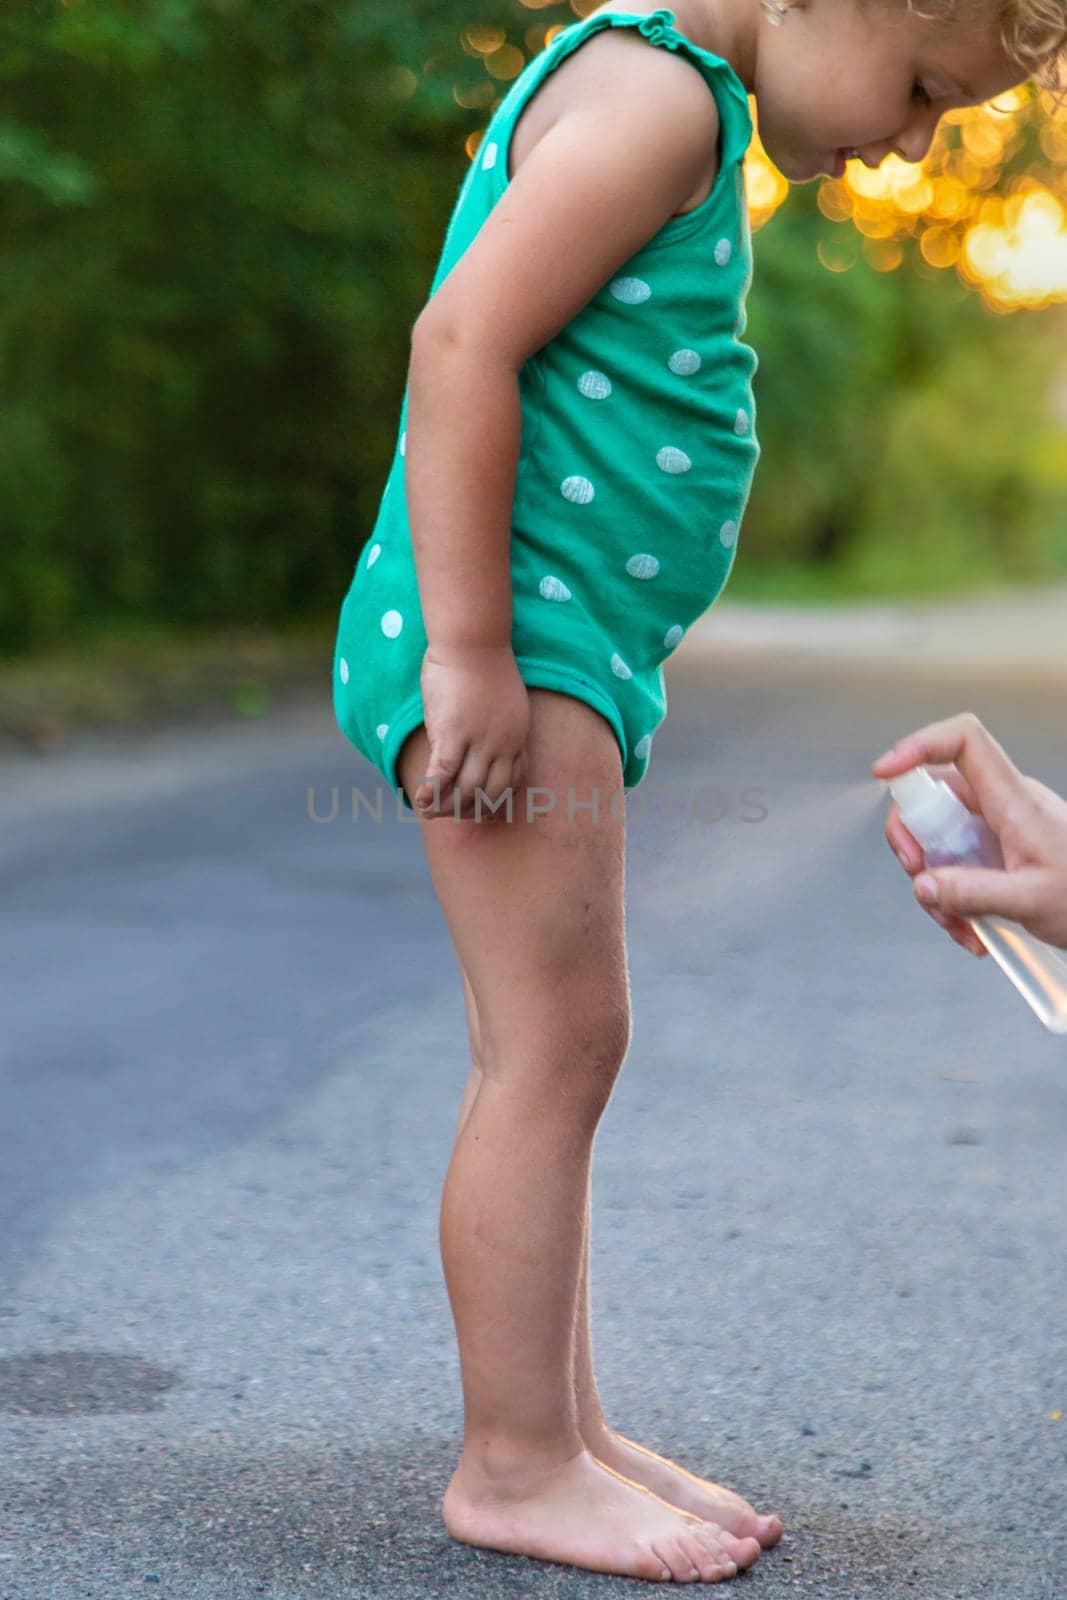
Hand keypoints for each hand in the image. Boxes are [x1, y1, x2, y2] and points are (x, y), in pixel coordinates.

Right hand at [415, 642, 529, 820]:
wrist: (473, 640)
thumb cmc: (483, 661)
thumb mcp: (502, 698)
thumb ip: (495, 723)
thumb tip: (479, 739)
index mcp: (517, 736)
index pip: (512, 782)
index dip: (494, 801)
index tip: (479, 810)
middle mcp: (502, 744)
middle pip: (488, 793)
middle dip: (468, 810)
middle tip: (449, 815)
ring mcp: (479, 741)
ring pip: (465, 790)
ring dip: (446, 807)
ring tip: (428, 812)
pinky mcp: (453, 733)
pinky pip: (442, 775)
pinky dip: (430, 792)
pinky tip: (419, 800)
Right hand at [871, 711, 1066, 952]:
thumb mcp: (1032, 901)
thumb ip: (974, 893)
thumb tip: (922, 885)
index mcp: (1013, 799)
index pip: (964, 740)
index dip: (919, 744)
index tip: (884, 772)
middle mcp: (1001, 804)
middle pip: (933, 792)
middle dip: (913, 838)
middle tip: (918, 874)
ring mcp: (996, 829)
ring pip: (938, 836)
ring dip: (934, 883)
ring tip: (959, 924)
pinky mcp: (995, 855)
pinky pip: (954, 865)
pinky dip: (951, 898)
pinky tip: (973, 931)